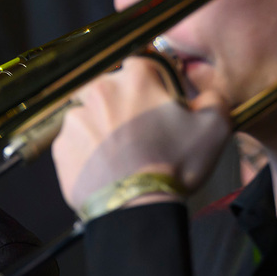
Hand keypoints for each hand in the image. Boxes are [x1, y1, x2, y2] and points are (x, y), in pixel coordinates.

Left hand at [51, 56, 231, 215]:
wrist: (135, 207)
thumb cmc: (174, 165)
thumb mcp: (215, 127)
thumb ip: (213, 98)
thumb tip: (206, 96)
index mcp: (134, 77)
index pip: (146, 68)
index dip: (158, 88)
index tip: (164, 110)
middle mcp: (98, 90)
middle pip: (115, 91)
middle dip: (128, 107)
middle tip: (145, 136)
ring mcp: (75, 119)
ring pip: (94, 116)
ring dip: (107, 129)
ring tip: (126, 155)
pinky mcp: (61, 146)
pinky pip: (78, 142)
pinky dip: (90, 152)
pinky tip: (108, 167)